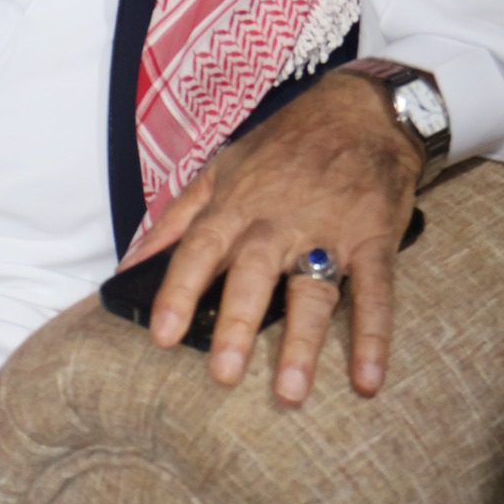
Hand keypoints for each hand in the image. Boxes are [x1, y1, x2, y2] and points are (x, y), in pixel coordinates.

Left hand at [127, 71, 423, 403]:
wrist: (360, 111)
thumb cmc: (284, 144)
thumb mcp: (222, 167)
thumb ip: (176, 217)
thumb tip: (129, 264)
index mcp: (238, 203)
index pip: (200, 248)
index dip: (179, 291)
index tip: (162, 334)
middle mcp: (279, 220)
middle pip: (254, 274)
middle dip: (238, 321)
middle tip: (225, 374)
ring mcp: (328, 231)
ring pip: (313, 290)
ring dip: (303, 342)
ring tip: (289, 392)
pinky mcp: (373, 239)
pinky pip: (374, 292)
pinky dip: (373, 336)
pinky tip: (368, 380)